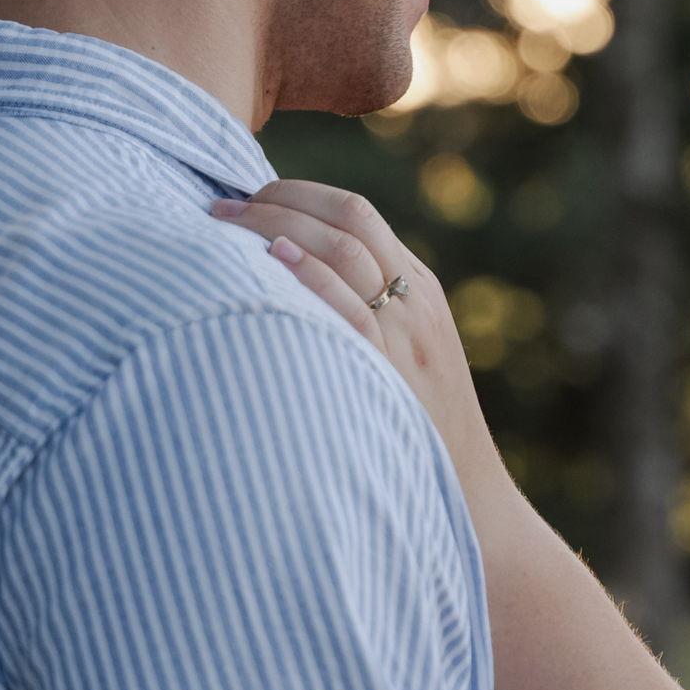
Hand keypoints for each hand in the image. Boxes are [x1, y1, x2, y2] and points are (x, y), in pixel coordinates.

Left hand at [209, 181, 519, 537]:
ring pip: (342, 249)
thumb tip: (282, 275)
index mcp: (421, 292)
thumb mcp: (407, 357)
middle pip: (347, 218)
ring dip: (271, 226)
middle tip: (220, 209)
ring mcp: (405, 336)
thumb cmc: (419, 431)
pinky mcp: (390, 372)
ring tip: (220, 228)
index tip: (246, 199)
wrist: (469, 496)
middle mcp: (415, 304)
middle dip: (276, 199)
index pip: (358, 212)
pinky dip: (308, 276)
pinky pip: (348, 307)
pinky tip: (268, 261)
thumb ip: (364, 311)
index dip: (296, 193)